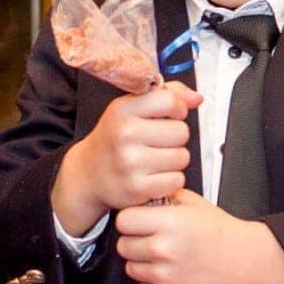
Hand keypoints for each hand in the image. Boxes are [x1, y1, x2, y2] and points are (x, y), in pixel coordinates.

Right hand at [53, 82, 201, 231]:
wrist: (88, 173)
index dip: (177, 109)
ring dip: (173, 160)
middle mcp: (124, 134)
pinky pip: (177, 180)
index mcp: (122, 110)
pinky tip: (152, 175)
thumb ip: (166, 96)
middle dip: (174, 137)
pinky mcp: (138, 187)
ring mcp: (130, 162)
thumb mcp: (131, 108)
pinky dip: (169, 180)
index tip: (168, 116)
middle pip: (181, 131)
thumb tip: (195, 98)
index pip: (169, 100)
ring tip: (153, 159)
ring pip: (182, 157)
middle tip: (156, 142)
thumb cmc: (114, 139)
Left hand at [115, 190, 251, 283]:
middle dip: (135, 242)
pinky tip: (170, 273)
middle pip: (123, 246)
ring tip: (165, 258)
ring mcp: (164, 274)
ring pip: (130, 269)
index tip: (140, 223)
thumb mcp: (195, 204)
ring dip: (143, 264)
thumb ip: (165, 198)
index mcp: (168, 222)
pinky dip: (153, 283)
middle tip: (153, 241)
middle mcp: (163, 248)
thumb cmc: (221, 232)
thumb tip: (141, 199)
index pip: (123, 221)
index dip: (131, 221)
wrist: (245, 261)